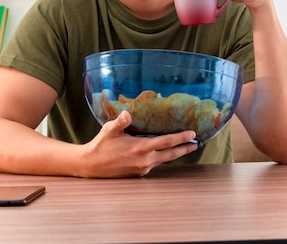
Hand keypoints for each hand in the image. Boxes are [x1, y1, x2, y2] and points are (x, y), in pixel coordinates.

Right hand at [80, 111, 198, 177]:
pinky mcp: (139, 173)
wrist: (90, 165)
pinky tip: (163, 152)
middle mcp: (144, 160)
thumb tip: (128, 114)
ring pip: (163, 160)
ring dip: (174, 153)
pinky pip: (154, 163)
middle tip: (196, 144)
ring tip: (184, 147)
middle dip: (184, 149)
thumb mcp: (109, 130)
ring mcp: (142, 168)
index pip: (166, 142)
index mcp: (140, 148)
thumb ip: (121, 121)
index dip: (181, 138)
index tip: (192, 134)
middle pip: (171, 154)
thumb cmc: (100, 145)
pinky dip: (162, 157)